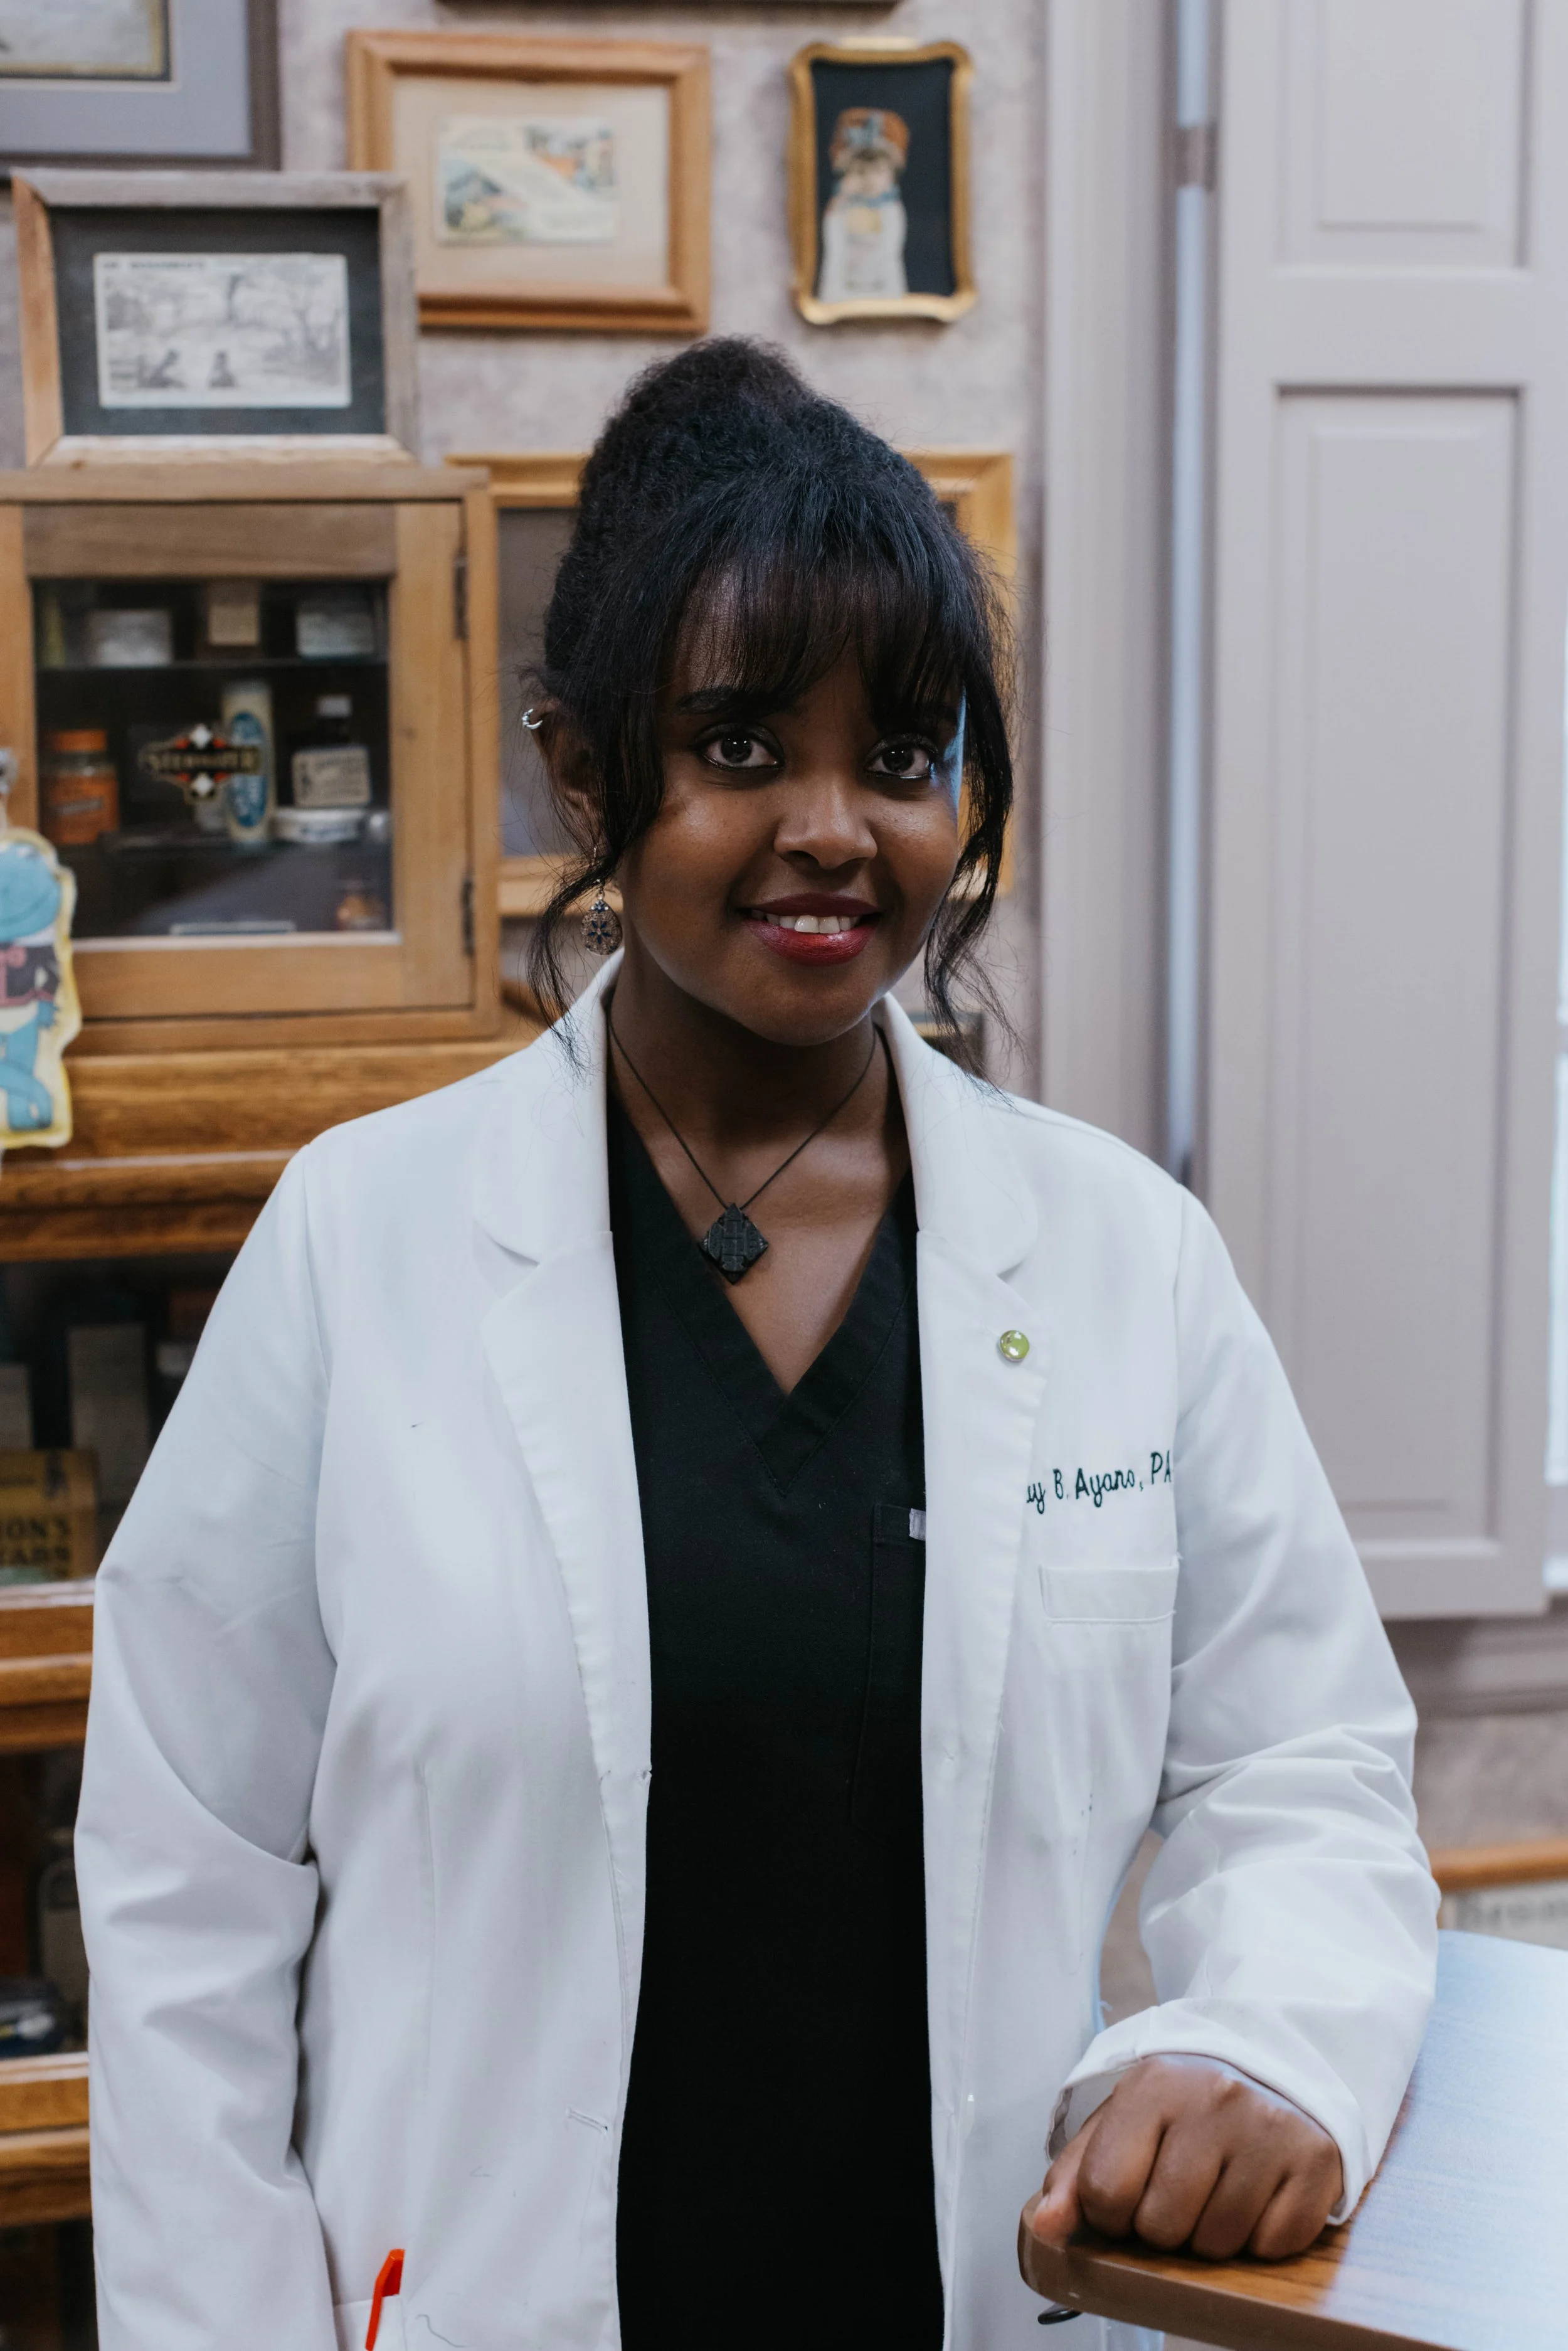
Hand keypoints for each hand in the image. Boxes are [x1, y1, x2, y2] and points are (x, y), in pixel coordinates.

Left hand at [1024, 2055, 1342, 2261]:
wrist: (1276, 2062)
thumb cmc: (1186, 2104)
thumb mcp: (1123, 2119)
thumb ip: (1076, 2173)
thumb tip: (1045, 2226)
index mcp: (1154, 2084)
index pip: (1105, 2191)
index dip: (1109, 2214)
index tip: (1126, 2198)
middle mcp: (1214, 2099)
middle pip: (1162, 2226)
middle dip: (1163, 2225)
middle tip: (1180, 2191)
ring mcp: (1269, 2129)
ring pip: (1218, 2244)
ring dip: (1212, 2234)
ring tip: (1219, 2189)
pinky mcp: (1317, 2160)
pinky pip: (1273, 2244)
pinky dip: (1261, 2237)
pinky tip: (1259, 2194)